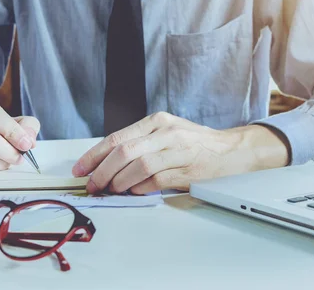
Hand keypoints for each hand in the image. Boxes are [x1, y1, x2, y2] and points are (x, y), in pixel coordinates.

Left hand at [72, 112, 288, 194]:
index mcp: (156, 121)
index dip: (94, 155)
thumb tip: (106, 162)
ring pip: (138, 166)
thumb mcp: (166, 132)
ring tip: (111, 190)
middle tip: (92, 184)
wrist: (232, 150)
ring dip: (119, 182)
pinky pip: (156, 180)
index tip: (81, 169)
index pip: (117, 138)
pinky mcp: (187, 170)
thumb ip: (139, 142)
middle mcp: (166, 133)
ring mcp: (177, 151)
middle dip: (102, 171)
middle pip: (124, 152)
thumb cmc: (195, 142)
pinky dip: (140, 188)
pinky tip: (133, 191)